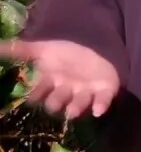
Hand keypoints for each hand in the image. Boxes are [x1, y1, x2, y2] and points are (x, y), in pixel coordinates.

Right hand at [0, 39, 119, 117]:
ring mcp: (85, 92)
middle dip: (55, 103)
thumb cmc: (66, 53)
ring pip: (78, 104)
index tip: (34, 95)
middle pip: (57, 102)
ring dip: (75, 108)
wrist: (95, 44)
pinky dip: (101, 105)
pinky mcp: (104, 91)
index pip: (39, 93)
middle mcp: (66, 91)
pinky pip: (103, 101)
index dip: (37, 95)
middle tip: (54, 102)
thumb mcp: (43, 49)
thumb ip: (20, 50)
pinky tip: (99, 110)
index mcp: (50, 83)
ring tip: (72, 111)